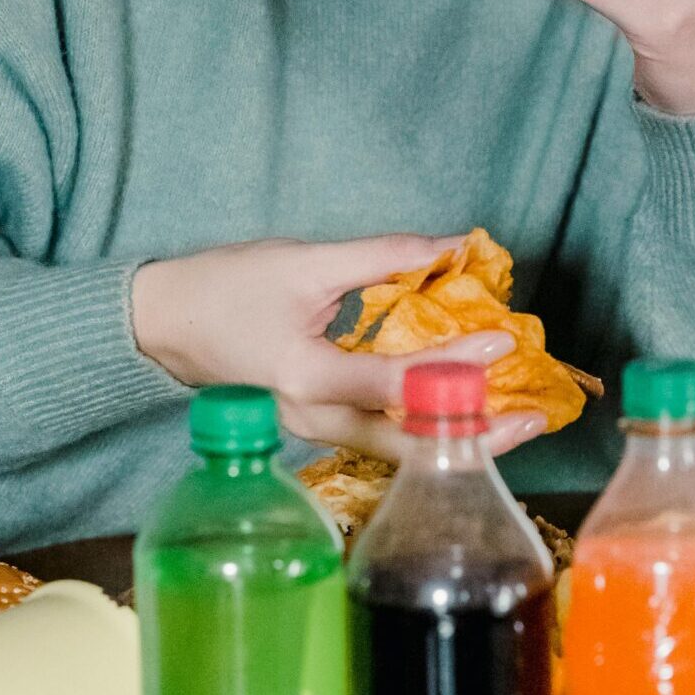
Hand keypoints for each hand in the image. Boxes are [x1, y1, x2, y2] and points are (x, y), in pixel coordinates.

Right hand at [131, 235, 548, 458]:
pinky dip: (427, 430)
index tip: (502, 341)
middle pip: (406, 441)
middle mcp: (312, 418)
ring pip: (397, 448)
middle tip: (533, 419)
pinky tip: (466, 417)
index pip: (396, 379)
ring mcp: (313, 431)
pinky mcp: (318, 427)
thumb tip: (452, 245)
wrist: (161, 325)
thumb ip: (381, 256)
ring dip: (456, 438)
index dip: (454, 363)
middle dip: (474, 434)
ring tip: (513, 424)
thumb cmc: (224, 288)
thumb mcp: (303, 261)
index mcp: (306, 377)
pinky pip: (382, 438)